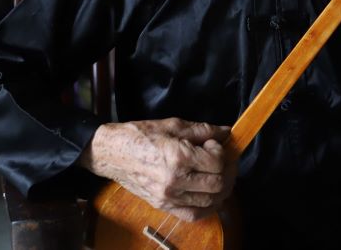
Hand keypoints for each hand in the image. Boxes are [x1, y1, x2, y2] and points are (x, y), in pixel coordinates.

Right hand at [80, 118, 235, 221]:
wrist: (112, 153)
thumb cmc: (140, 135)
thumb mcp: (173, 125)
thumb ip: (203, 130)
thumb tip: (226, 132)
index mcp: (178, 157)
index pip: (217, 163)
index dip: (223, 152)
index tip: (214, 144)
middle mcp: (175, 181)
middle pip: (218, 184)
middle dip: (227, 171)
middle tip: (223, 160)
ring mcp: (168, 197)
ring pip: (210, 201)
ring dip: (221, 189)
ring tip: (218, 174)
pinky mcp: (163, 206)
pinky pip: (193, 215)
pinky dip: (207, 206)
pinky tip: (209, 194)